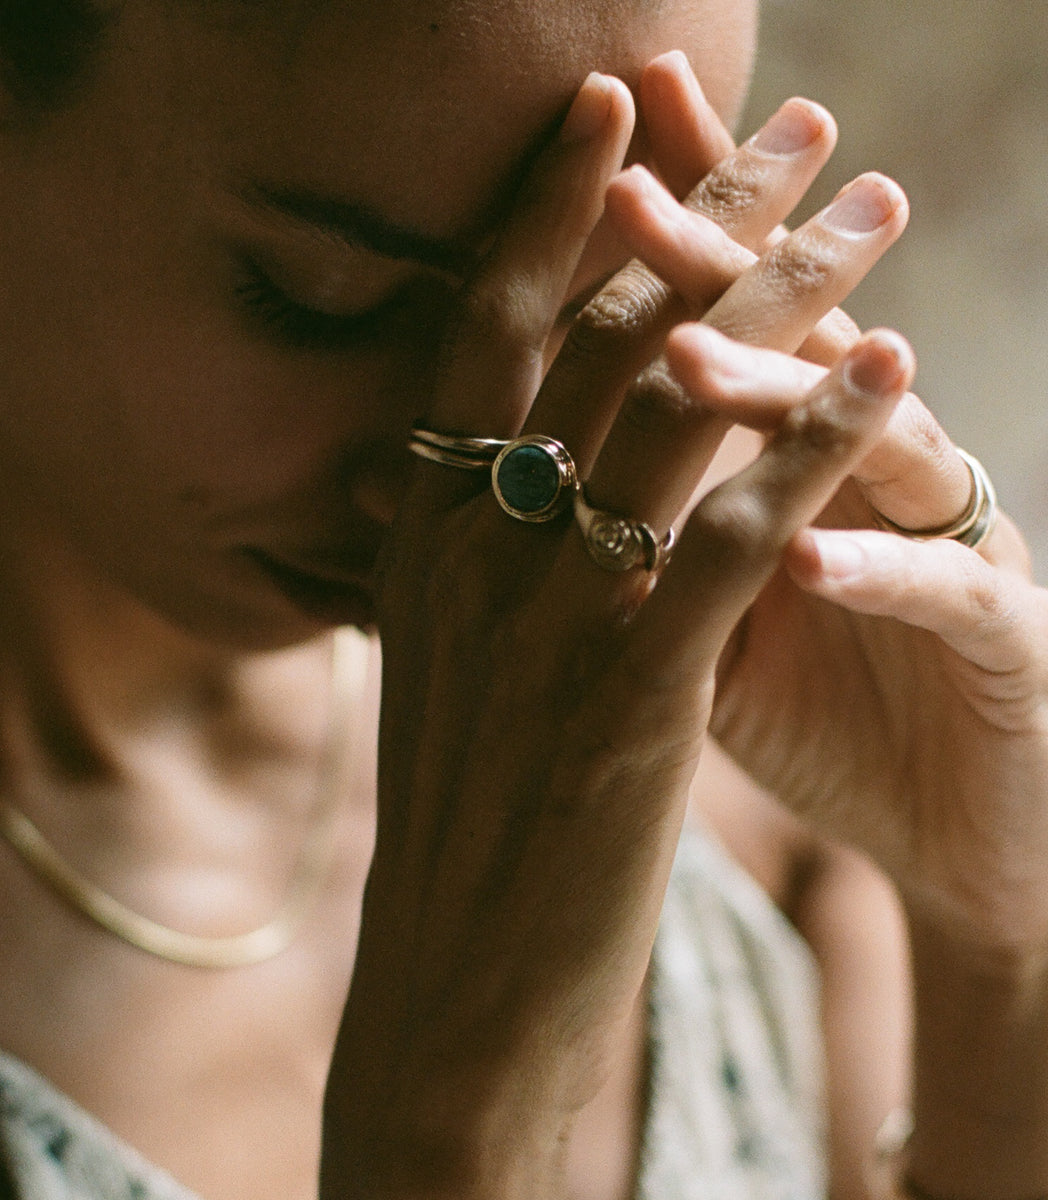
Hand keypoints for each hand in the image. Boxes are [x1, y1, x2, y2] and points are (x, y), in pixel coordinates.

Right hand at [324, 68, 910, 1199]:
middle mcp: (474, 545)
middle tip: (795, 123)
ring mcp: (547, 613)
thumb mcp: (443, 657)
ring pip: (675, 409)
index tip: (614, 103)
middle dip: (704, 214)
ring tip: (870, 207)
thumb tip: (497, 463)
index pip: (487, 326)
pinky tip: (888, 369)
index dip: (549, 201)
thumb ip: (468, 551)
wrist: (458, 975)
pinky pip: (732, 535)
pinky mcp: (628, 691)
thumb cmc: (464, 813)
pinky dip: (814, 442)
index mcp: (425, 530)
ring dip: (784, 296)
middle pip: (603, 336)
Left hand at [615, 163, 1047, 962]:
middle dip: (711, 268)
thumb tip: (446, 483)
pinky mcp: (1008, 636)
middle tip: (628, 196)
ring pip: (879, 446)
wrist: (944, 819)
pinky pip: (946, 592)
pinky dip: (875, 569)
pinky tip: (805, 551)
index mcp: (796, 466)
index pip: (722, 332)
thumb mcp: (684, 618)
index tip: (579, 175)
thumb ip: (607, 540)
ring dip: (781, 402)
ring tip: (692, 360)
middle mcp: (874, 478)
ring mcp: (948, 545)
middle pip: (795, 350)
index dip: (661, 253)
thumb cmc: (806, 707)